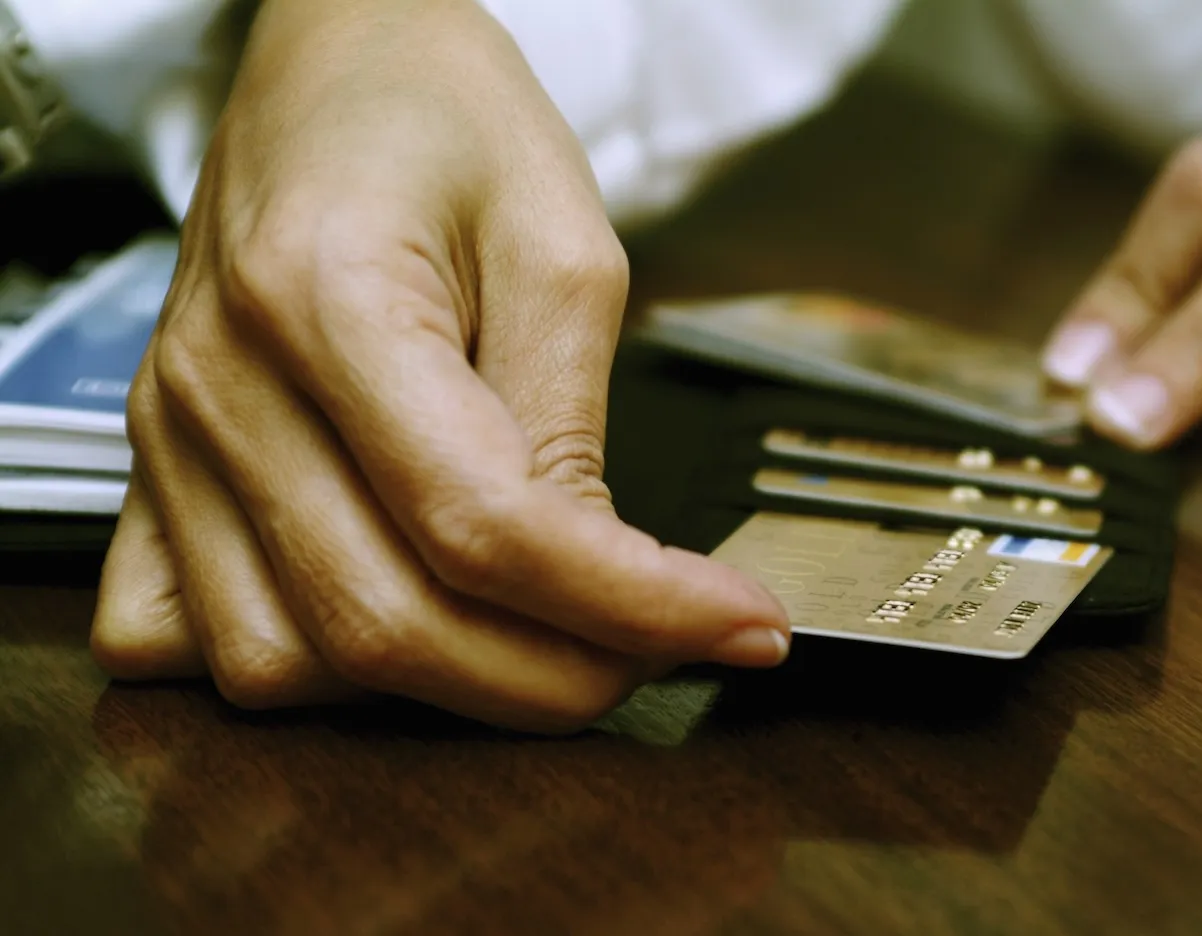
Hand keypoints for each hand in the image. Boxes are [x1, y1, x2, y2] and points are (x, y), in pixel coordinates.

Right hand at [89, 0, 788, 732]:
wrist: (339, 69)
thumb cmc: (445, 122)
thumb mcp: (561, 247)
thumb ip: (569, 424)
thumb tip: (598, 578)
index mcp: (328, 297)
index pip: (488, 526)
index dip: (630, 605)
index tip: (735, 624)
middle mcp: (224, 384)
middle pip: (390, 621)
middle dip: (557, 674)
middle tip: (660, 649)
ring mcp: (171, 436)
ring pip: (289, 663)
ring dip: (440, 686)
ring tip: (542, 634)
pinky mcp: (153, 466)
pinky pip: (176, 637)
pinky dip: (299, 671)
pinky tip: (387, 621)